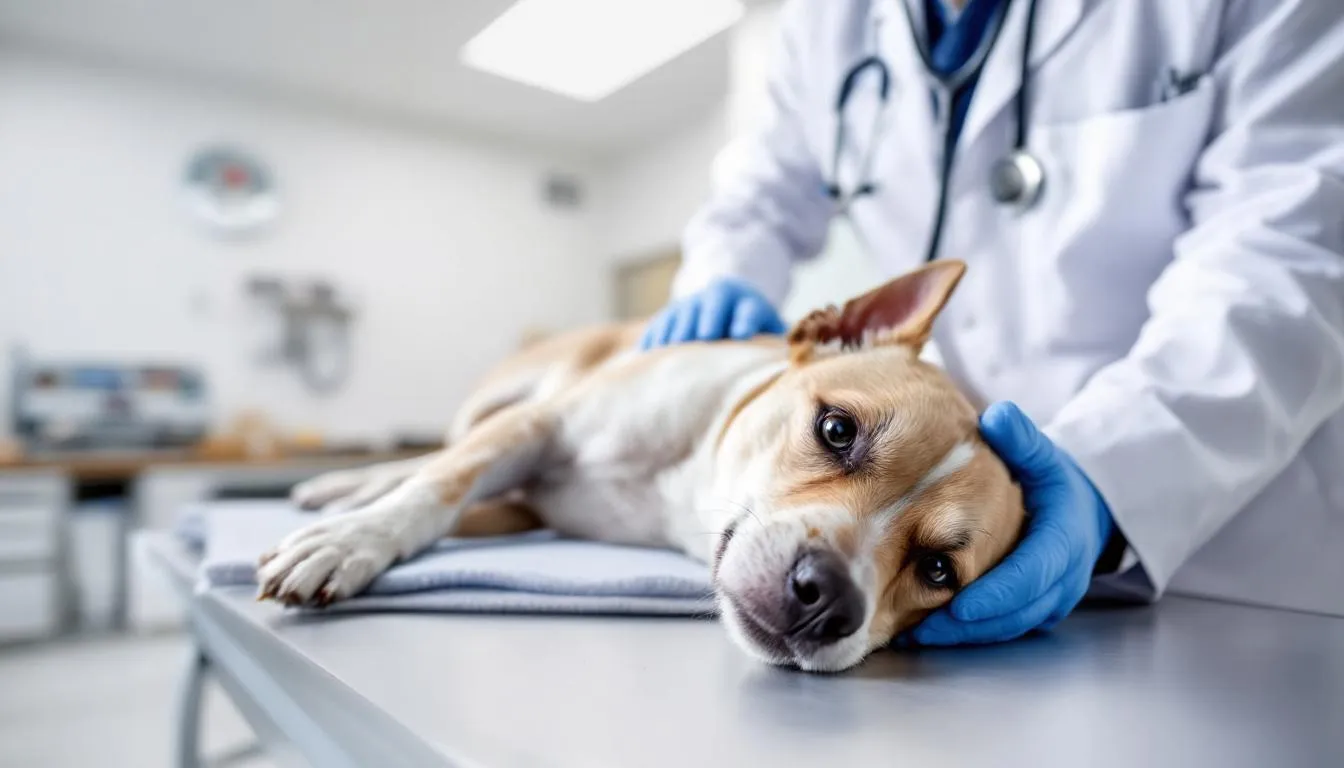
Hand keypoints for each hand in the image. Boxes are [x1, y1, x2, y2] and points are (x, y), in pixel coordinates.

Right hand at [639, 278, 784, 349]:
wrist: (726, 304)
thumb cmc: (752, 332)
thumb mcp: (769, 331)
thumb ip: (776, 346)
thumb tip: (790, 369)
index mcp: (748, 303)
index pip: (749, 309)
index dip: (746, 319)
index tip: (741, 334)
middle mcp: (717, 298)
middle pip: (712, 304)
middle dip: (709, 319)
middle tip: (704, 336)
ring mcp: (691, 304)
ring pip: (682, 312)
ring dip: (676, 329)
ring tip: (670, 349)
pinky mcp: (669, 314)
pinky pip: (658, 324)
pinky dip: (652, 338)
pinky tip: (644, 354)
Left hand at [907, 401, 1113, 645]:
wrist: (1084, 510)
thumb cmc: (1052, 481)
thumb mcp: (1043, 454)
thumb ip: (1022, 438)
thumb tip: (998, 416)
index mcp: (1064, 539)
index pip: (1031, 574)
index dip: (997, 593)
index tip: (959, 606)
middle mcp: (1063, 577)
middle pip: (1017, 612)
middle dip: (970, 626)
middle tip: (920, 631)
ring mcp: (1052, 599)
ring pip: (1010, 628)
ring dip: (965, 636)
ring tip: (915, 636)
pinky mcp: (1037, 611)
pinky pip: (1005, 629)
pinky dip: (971, 634)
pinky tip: (929, 631)